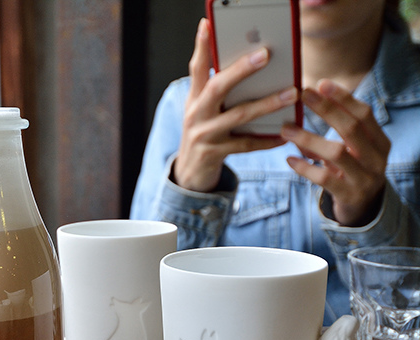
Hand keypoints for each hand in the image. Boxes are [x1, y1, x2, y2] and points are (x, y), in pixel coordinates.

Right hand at [174, 18, 298, 191]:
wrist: (189, 173)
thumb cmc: (205, 134)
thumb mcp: (204, 110)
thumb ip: (219, 89)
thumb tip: (247, 63)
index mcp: (194, 98)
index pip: (196, 68)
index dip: (201, 46)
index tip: (208, 24)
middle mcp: (196, 114)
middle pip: (217, 87)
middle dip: (241, 69)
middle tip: (265, 54)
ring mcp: (204, 134)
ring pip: (238, 115)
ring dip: (267, 103)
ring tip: (292, 93)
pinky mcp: (215, 153)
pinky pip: (246, 144)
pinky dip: (267, 140)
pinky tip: (286, 134)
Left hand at [282, 80, 388, 226]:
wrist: (362, 208)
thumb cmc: (351, 171)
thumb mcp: (349, 151)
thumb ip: (333, 133)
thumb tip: (305, 107)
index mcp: (379, 141)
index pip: (364, 114)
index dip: (342, 98)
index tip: (321, 84)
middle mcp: (376, 158)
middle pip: (351, 128)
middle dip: (326, 109)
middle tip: (302, 95)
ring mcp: (364, 178)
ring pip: (336, 153)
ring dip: (308, 138)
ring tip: (286, 129)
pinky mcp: (349, 195)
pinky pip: (324, 178)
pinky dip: (305, 167)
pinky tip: (289, 160)